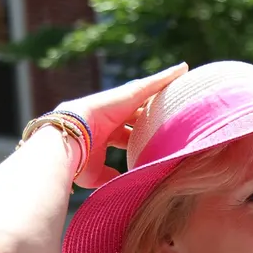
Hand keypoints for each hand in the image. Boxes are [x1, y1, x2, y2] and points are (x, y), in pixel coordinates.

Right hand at [57, 63, 188, 188]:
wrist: (68, 142)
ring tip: (185, 81)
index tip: (154, 139)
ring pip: (148, 94)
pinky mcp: (127, 94)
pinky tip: (183, 69)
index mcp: (104, 135)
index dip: (140, 135)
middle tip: (175, 109)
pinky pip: (152, 83)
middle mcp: (112, 116)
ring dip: (165, 87)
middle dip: (154, 110)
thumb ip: (112, 176)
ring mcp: (119, 103)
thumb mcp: (97, 173)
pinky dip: (167, 76)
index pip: (126, 134)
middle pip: (140, 112)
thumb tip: (127, 183)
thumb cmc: (77, 161)